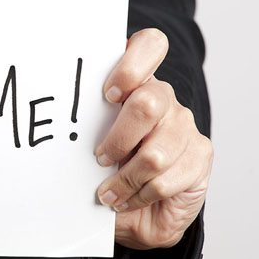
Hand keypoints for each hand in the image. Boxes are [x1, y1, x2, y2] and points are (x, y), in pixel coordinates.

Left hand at [95, 29, 212, 249]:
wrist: (135, 212)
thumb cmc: (105, 170)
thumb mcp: (88, 143)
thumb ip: (85, 126)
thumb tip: (58, 124)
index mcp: (135, 82)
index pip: (150, 46)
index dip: (131, 66)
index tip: (108, 94)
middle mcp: (164, 98)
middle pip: (147, 104)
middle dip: (118, 138)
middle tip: (99, 158)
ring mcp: (184, 126)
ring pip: (154, 154)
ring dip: (124, 180)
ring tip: (108, 192)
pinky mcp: (200, 156)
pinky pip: (165, 180)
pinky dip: (139, 195)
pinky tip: (128, 198)